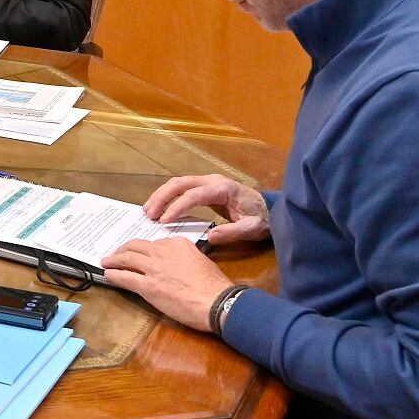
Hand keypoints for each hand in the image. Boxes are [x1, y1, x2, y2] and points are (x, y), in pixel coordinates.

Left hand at [101, 237, 235, 331]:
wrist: (216, 302)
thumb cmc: (214, 286)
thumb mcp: (201, 261)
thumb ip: (185, 258)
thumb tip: (175, 265)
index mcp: (178, 243)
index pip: (154, 244)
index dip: (144, 250)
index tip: (139, 253)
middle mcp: (163, 251)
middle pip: (136, 246)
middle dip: (124, 249)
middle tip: (116, 254)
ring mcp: (153, 268)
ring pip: (127, 258)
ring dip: (113, 260)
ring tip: (106, 262)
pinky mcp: (147, 285)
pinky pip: (124, 277)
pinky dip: (114, 275)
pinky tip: (108, 275)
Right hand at [143, 174, 270, 245]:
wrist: (270, 208)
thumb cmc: (262, 218)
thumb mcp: (252, 229)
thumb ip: (232, 232)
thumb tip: (209, 237)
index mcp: (223, 189)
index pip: (194, 195)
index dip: (177, 206)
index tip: (164, 221)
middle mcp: (212, 181)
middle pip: (180, 183)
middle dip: (162, 197)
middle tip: (149, 215)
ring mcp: (208, 182)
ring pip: (178, 183)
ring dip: (161, 196)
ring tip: (148, 212)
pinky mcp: (205, 187)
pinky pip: (182, 188)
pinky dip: (168, 197)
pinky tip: (159, 208)